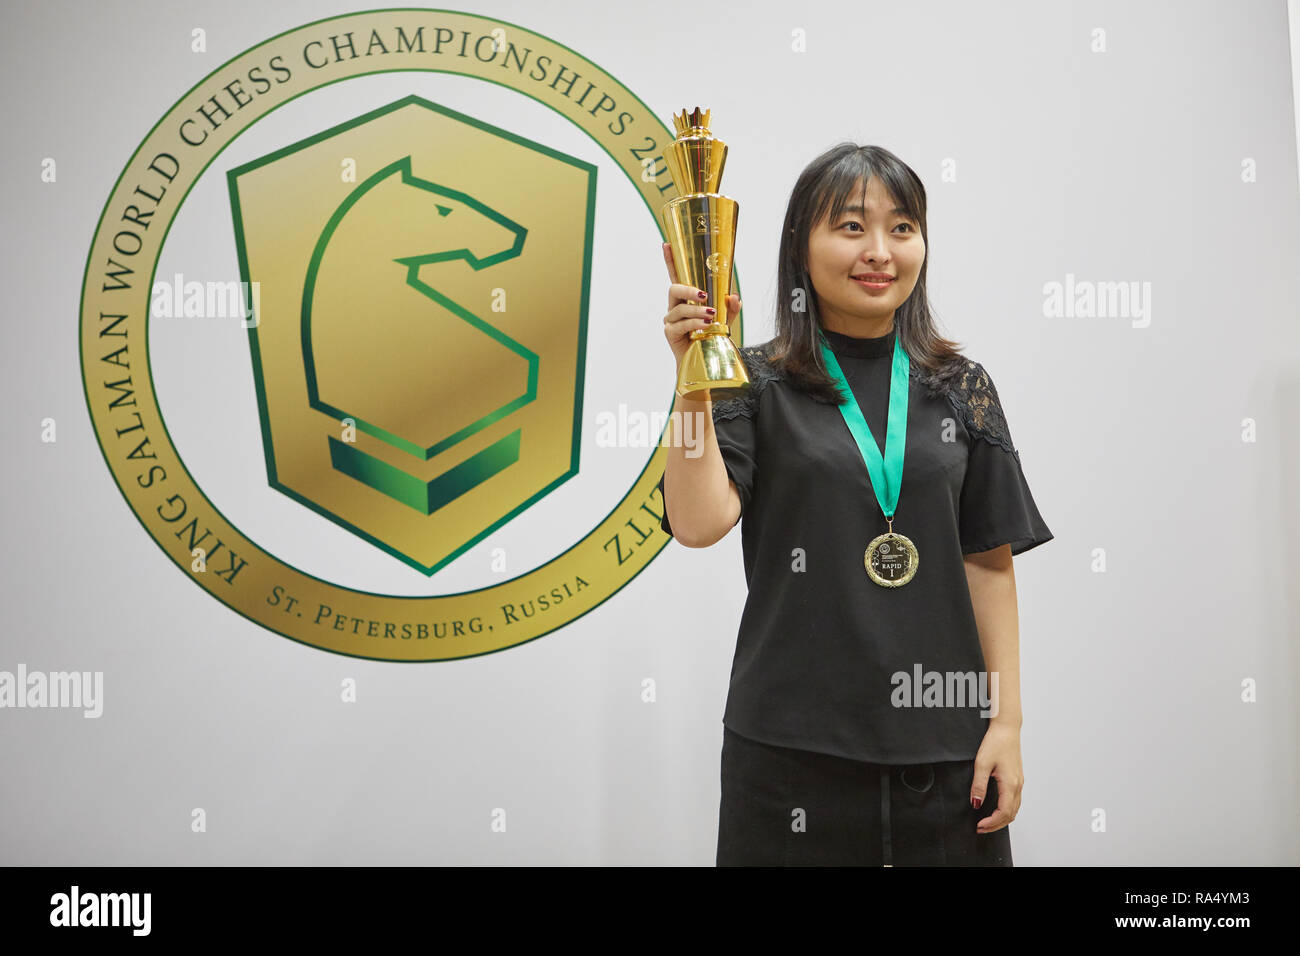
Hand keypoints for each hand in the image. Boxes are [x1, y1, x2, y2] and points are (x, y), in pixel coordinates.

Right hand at [661, 242, 740, 367]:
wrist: (707, 364)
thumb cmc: (712, 339)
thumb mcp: (726, 321)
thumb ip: (731, 308)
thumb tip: (734, 297)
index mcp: (687, 299)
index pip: (677, 276)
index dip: (670, 260)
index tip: (666, 244)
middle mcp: (675, 307)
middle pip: (674, 288)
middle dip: (689, 289)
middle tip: (705, 295)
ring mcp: (671, 320)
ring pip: (680, 307)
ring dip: (697, 311)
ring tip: (712, 316)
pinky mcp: (670, 333)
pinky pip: (681, 324)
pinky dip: (695, 323)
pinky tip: (705, 327)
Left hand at [970, 721, 1022, 834]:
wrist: (1006, 728)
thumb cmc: (995, 742)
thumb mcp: (981, 764)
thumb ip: (978, 785)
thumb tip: (976, 804)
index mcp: (1010, 784)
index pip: (1003, 813)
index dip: (991, 823)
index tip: (979, 826)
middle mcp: (1018, 785)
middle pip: (1011, 815)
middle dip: (996, 825)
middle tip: (980, 828)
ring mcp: (1019, 782)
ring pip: (1014, 809)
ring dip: (1002, 819)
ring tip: (987, 822)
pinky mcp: (1017, 778)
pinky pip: (1015, 801)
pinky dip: (1006, 810)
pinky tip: (996, 809)